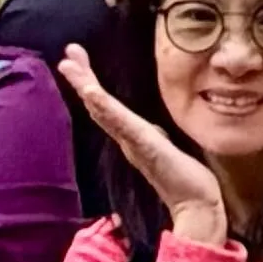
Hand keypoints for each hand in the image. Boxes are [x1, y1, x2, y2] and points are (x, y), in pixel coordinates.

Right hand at [57, 41, 234, 250]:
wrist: (196, 205)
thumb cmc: (183, 178)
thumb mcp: (163, 147)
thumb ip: (149, 138)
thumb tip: (145, 129)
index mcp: (131, 136)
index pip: (105, 106)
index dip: (89, 83)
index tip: (75, 59)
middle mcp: (127, 138)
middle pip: (98, 105)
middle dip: (81, 79)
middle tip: (66, 56)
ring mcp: (134, 142)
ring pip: (104, 110)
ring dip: (86, 87)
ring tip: (69, 67)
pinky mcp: (145, 145)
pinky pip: (122, 123)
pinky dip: (104, 107)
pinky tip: (92, 93)